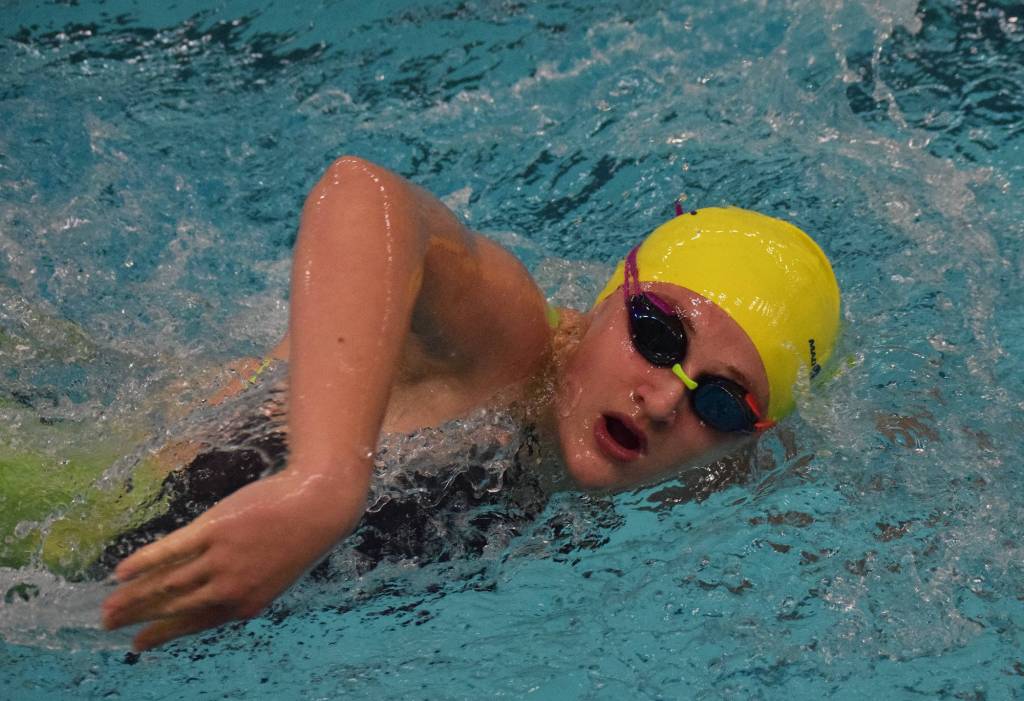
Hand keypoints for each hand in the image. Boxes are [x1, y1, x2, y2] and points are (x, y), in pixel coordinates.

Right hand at [102, 468, 364, 650]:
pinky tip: (122, 571)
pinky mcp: (215, 531)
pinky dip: (144, 562)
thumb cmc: (297, 536)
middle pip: (173, 606)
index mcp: (244, 604)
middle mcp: (229, 588)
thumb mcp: (271, 573)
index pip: (192, 624)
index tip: (138, 643)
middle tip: (108, 623)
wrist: (318, 504)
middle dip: (137, 617)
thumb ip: (242, 588)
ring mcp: (220, 560)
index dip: (162, 633)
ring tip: (108, 603)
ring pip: (167, 584)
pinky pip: (170, 551)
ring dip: (132, 595)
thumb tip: (210, 594)